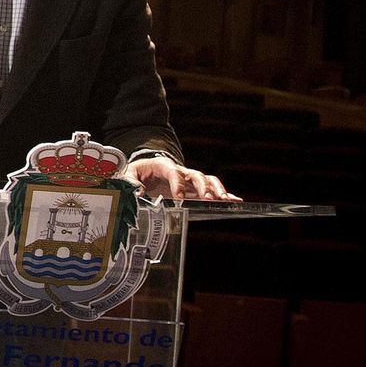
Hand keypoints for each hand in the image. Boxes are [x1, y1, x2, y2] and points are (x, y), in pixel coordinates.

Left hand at [125, 156, 239, 200]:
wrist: (145, 170)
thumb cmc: (138, 172)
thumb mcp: (129, 174)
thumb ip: (130, 182)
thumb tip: (137, 192)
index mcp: (164, 165)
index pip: (173, 172)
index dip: (178, 184)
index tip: (179, 198)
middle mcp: (181, 171)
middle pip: (196, 175)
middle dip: (203, 187)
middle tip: (208, 199)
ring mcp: (190, 180)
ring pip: (208, 181)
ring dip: (217, 191)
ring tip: (225, 201)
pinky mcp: (195, 188)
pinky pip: (212, 189)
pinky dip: (225, 194)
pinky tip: (236, 201)